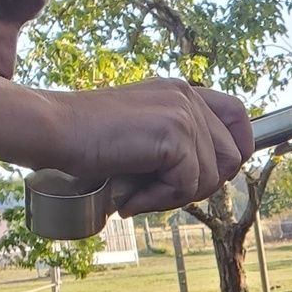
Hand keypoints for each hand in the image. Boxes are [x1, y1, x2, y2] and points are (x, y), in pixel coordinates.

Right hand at [40, 78, 253, 214]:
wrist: (51, 131)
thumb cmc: (89, 141)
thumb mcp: (145, 136)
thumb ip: (180, 145)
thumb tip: (219, 176)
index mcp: (181, 92)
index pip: (239, 116)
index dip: (237, 150)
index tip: (211, 174)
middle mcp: (186, 96)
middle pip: (232, 158)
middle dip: (200, 186)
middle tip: (158, 190)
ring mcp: (182, 112)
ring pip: (212, 177)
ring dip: (175, 196)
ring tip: (137, 191)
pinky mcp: (175, 133)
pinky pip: (188, 186)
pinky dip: (159, 199)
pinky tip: (131, 196)